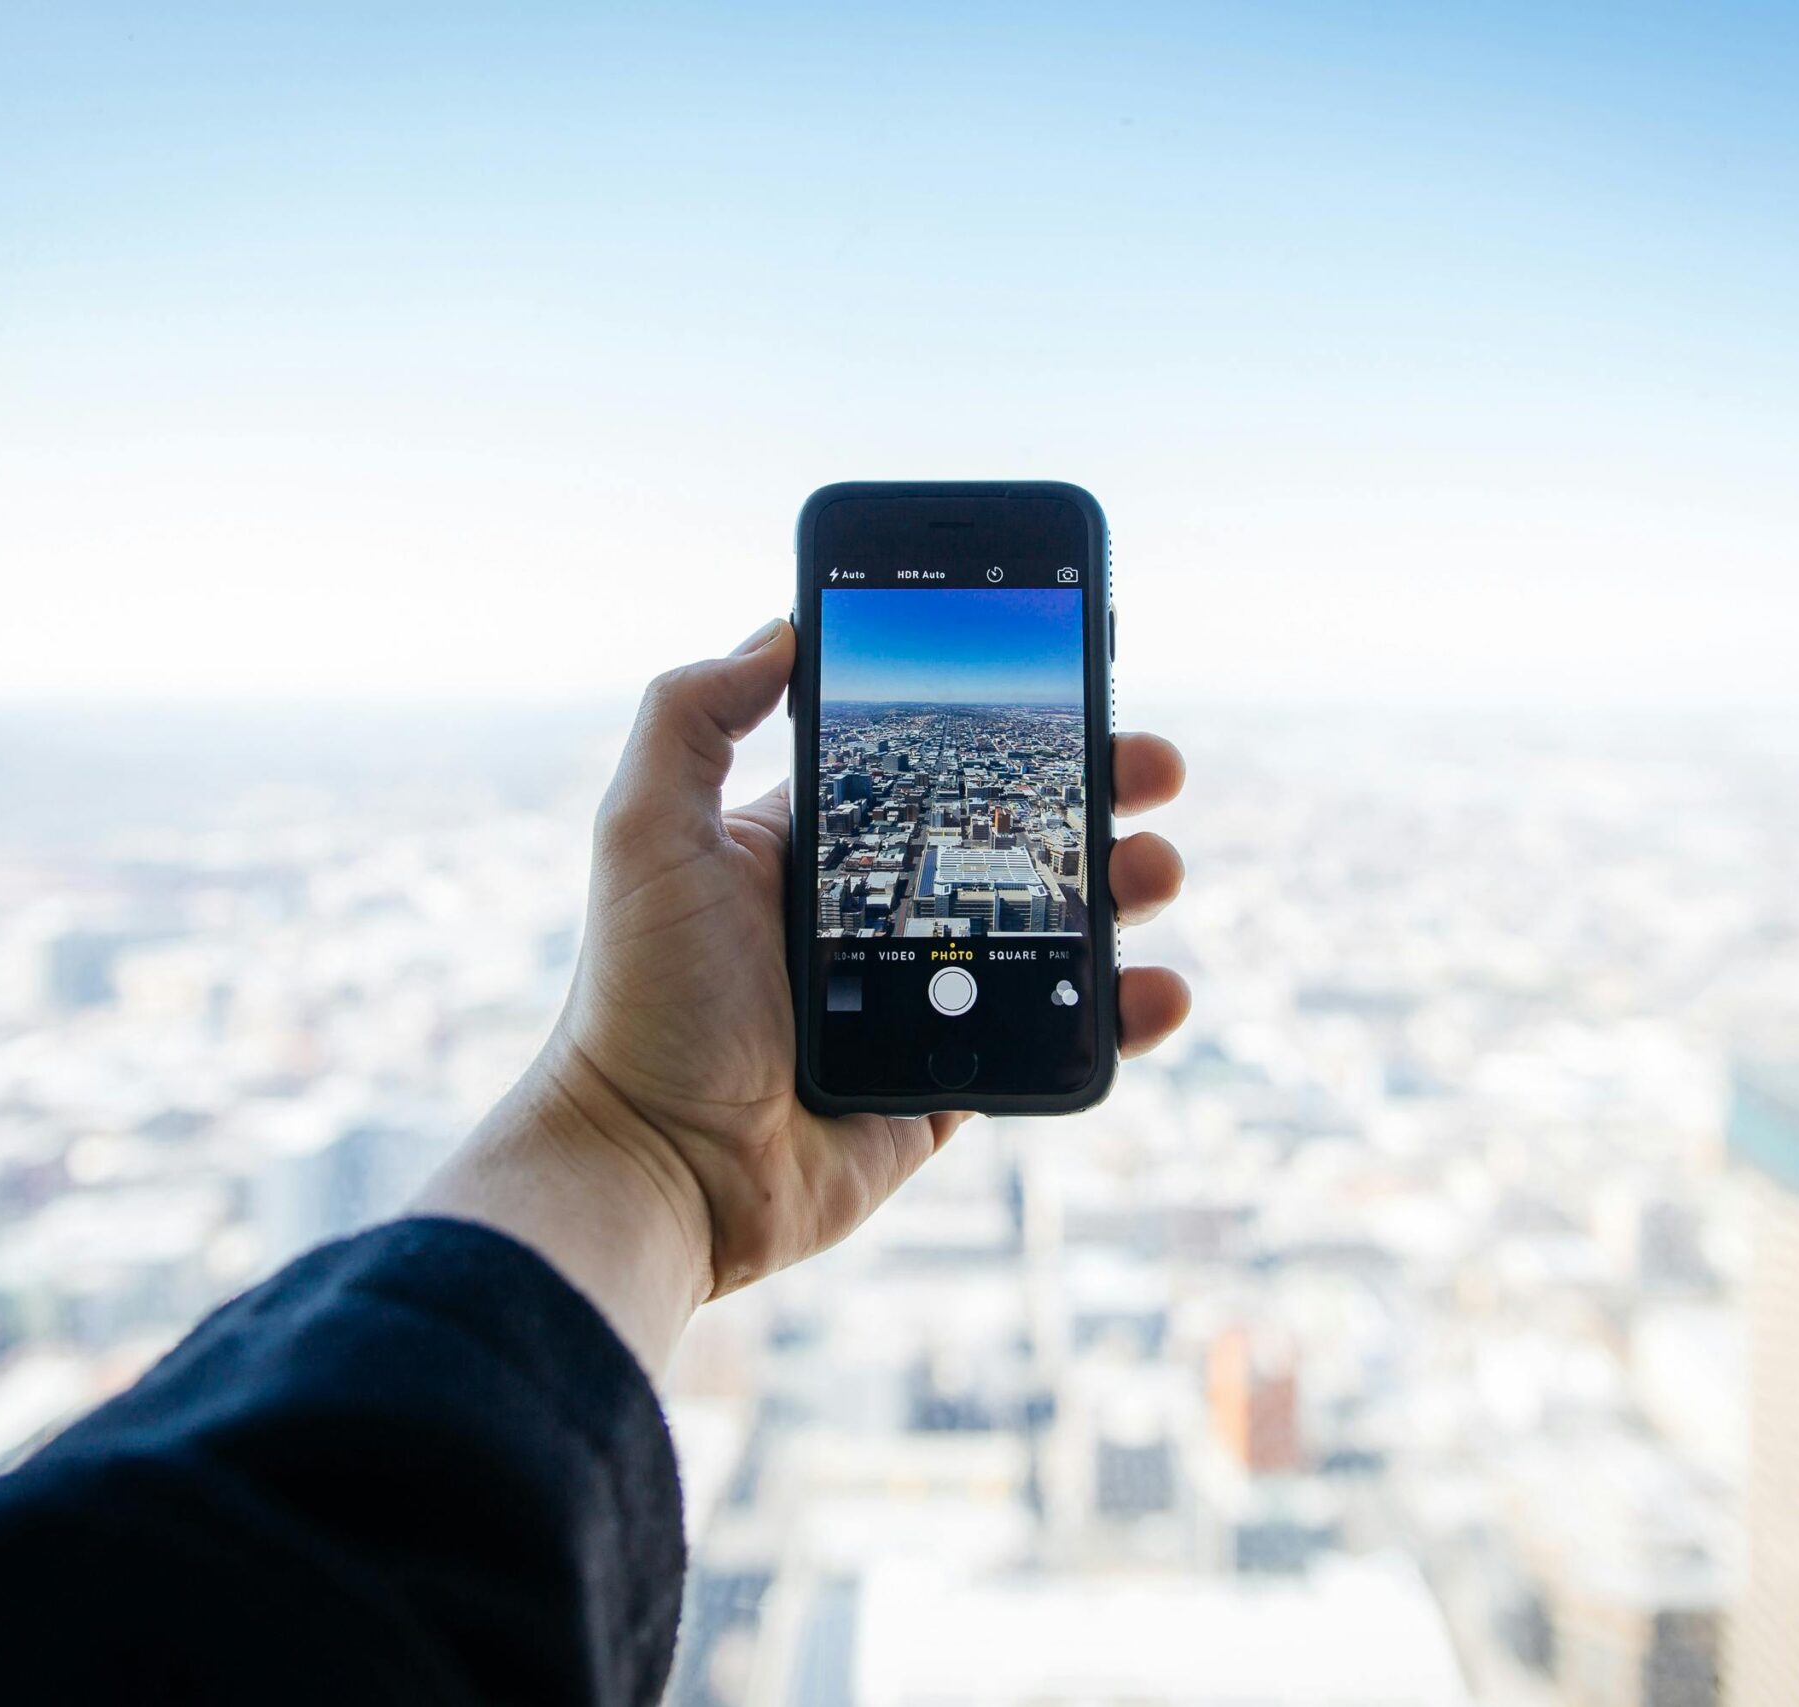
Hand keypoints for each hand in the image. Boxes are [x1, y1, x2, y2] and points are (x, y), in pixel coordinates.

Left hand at [415, 618, 1190, 1370]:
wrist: (658, 1167)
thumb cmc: (642, 1001)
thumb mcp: (647, 831)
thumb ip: (692, 716)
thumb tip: (781, 627)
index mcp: (814, 851)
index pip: (933, 771)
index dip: (1007, 730)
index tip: (1077, 678)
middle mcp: (875, 919)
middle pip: (1013, 840)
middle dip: (1095, 795)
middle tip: (1153, 768)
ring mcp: (923, 1001)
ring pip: (1052, 932)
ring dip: (1121, 891)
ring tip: (1156, 869)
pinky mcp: (953, 1086)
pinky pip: (1056, 1040)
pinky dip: (1122, 1015)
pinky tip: (1157, 989)